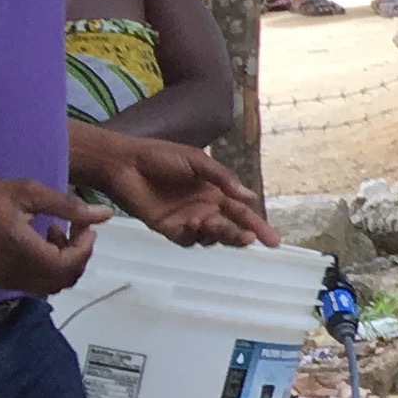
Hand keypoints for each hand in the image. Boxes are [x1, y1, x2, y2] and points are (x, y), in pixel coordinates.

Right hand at [0, 177, 104, 296]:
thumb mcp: (28, 192)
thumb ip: (68, 205)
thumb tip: (106, 214)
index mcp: (21, 250)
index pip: (67, 264)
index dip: (85, 248)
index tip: (87, 228)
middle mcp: (15, 272)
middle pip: (65, 278)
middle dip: (79, 255)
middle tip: (78, 229)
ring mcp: (8, 280)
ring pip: (54, 284)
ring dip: (66, 263)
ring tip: (59, 233)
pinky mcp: (3, 281)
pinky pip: (39, 284)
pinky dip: (51, 268)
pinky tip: (43, 243)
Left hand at [72, 130, 276, 248]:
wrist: (124, 164)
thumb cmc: (161, 157)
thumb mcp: (197, 161)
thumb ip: (222, 178)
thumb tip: (249, 197)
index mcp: (215, 192)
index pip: (242, 212)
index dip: (258, 225)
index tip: (273, 240)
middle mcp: (205, 208)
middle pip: (231, 227)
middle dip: (243, 235)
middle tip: (250, 239)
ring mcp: (187, 220)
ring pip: (211, 236)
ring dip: (219, 234)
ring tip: (219, 226)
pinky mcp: (168, 228)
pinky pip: (187, 240)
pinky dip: (194, 236)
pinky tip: (193, 225)